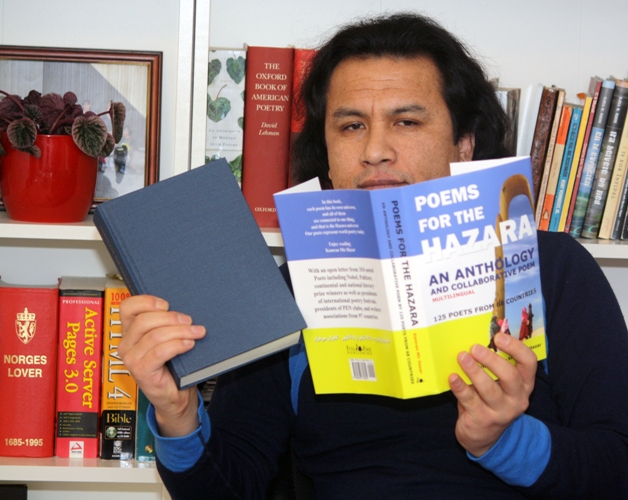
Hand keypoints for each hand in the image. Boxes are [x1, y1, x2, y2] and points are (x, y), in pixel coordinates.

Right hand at [118, 294, 205, 436]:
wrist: (176, 395)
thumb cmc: (173, 365)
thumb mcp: (168, 339)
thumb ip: (167, 323)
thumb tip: (184, 308)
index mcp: (130, 332)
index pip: (127, 308)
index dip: (146, 301)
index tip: (166, 304)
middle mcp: (126, 345)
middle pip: (144, 320)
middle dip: (170, 318)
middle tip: (189, 321)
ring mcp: (131, 359)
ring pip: (154, 336)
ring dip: (180, 331)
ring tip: (196, 332)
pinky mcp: (141, 372)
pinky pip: (160, 352)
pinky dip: (177, 345)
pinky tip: (189, 345)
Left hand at [448, 333, 536, 456]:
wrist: (483, 438)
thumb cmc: (488, 401)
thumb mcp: (498, 385)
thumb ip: (492, 367)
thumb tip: (474, 340)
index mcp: (524, 385)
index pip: (529, 363)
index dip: (516, 347)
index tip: (498, 336)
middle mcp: (517, 399)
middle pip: (510, 377)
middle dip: (492, 360)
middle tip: (474, 348)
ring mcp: (501, 412)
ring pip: (489, 389)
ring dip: (474, 371)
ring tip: (462, 357)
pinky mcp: (482, 420)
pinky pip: (470, 401)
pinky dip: (460, 387)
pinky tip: (453, 377)